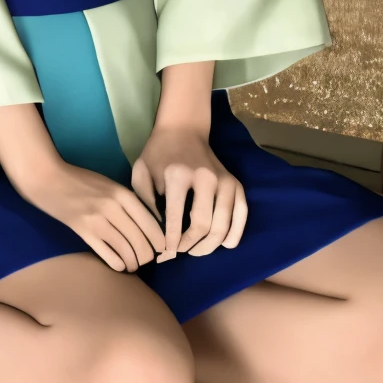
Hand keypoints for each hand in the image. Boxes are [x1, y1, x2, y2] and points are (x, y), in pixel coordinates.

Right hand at [18, 160, 165, 272]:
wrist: (49, 178)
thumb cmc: (81, 180)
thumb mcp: (109, 185)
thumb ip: (127, 202)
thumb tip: (148, 226)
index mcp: (122, 194)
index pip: (150, 222)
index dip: (159, 240)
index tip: (164, 249)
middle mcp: (112, 208)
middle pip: (140, 239)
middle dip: (148, 254)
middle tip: (148, 259)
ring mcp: (97, 221)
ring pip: (125, 250)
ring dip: (134, 262)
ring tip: (135, 264)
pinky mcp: (83, 232)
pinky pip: (107, 255)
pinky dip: (118, 264)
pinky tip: (120, 265)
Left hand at [132, 126, 247, 260]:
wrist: (183, 129)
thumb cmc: (158, 153)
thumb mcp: (141, 173)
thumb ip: (145, 203)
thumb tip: (157, 233)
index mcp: (178, 175)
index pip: (176, 219)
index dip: (170, 242)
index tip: (164, 253)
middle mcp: (206, 178)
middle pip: (202, 226)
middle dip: (189, 246)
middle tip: (178, 252)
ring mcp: (224, 181)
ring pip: (223, 226)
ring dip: (209, 246)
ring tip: (194, 250)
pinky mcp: (236, 184)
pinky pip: (241, 217)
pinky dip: (233, 235)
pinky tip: (222, 244)